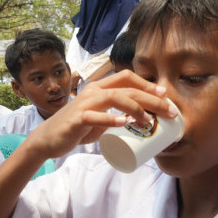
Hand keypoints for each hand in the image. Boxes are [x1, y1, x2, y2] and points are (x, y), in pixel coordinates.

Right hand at [25, 70, 174, 159]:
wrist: (48, 139)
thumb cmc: (75, 129)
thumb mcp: (97, 118)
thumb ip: (112, 114)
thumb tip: (135, 118)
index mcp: (98, 89)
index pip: (126, 78)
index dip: (146, 84)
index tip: (164, 94)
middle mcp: (92, 92)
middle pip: (126, 88)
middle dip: (151, 98)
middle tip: (168, 110)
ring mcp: (84, 104)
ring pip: (115, 97)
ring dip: (136, 107)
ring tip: (149, 120)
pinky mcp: (77, 119)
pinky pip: (95, 116)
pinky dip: (110, 119)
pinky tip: (123, 122)